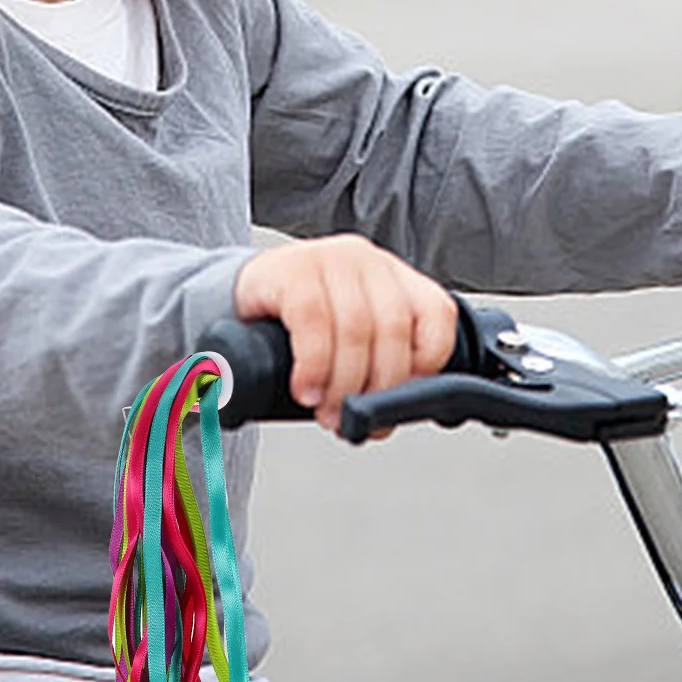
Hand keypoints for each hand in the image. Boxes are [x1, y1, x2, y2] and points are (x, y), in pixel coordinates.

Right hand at [234, 235, 458, 433]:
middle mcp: (368, 261)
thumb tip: (393, 416)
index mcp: (395, 277)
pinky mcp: (292, 269)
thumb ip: (379, 363)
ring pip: (355, 329)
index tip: (402, 401)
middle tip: (354, 422)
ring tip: (327, 413)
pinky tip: (306, 389)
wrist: (244, 299)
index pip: (437, 313)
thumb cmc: (301, 327)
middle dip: (378, 388)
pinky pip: (313, 321)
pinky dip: (314, 365)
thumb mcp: (350, 338)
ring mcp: (330, 259)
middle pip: (394, 328)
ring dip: (343, 385)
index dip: (428, 362)